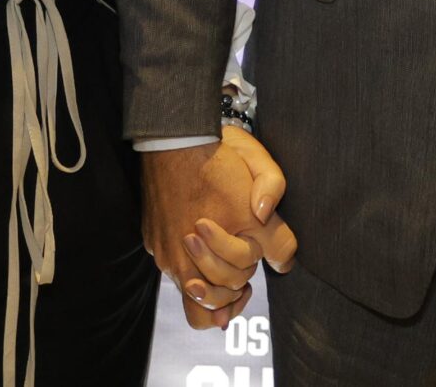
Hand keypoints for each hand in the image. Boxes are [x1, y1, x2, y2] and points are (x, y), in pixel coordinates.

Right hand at [140, 124, 299, 328]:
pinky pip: (172, 269)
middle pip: (214, 297)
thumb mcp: (260, 191)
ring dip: (210, 285)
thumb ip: (277, 235)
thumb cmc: (218, 162)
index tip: (253, 246)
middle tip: (241, 261)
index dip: (254, 263)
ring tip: (223, 267)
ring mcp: (164, 253)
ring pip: (190, 293)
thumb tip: (283, 265)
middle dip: (232, 280)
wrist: (174, 139)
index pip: (239, 279)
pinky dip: (190, 266)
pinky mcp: (152, 242)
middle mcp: (183, 259)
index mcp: (213, 248)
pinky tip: (202, 245)